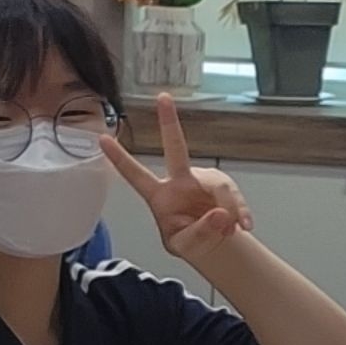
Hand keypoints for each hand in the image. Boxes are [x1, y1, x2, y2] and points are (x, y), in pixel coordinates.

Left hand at [100, 95, 252, 261]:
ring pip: (219, 185)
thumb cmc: (191, 241)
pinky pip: (234, 196)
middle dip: (169, 122)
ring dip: (230, 206)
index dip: (119, 158)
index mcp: (159, 197)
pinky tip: (244, 225)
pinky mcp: (223, 186)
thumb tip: (220, 214)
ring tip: (233, 227)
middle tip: (163, 98)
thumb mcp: (186, 246)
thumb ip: (200, 232)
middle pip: (176, 148)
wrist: (215, 246)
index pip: (135, 175)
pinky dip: (241, 211)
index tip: (102, 138)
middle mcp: (180, 182)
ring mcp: (203, 181)